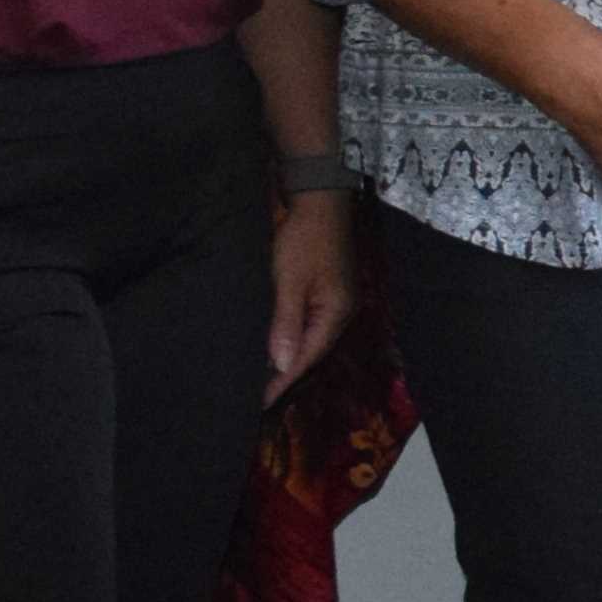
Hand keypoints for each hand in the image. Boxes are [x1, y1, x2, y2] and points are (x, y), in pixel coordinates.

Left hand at [263, 183, 358, 394]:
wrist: (318, 200)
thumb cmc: (303, 240)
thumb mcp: (290, 281)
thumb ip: (287, 323)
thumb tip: (283, 365)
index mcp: (337, 311)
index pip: (309, 356)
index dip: (284, 379)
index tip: (261, 402)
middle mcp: (342, 310)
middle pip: (314, 350)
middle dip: (288, 372)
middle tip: (259, 395)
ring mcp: (336, 299)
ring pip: (311, 337)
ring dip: (290, 356)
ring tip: (265, 376)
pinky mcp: (326, 289)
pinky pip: (309, 323)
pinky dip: (293, 337)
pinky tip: (277, 344)